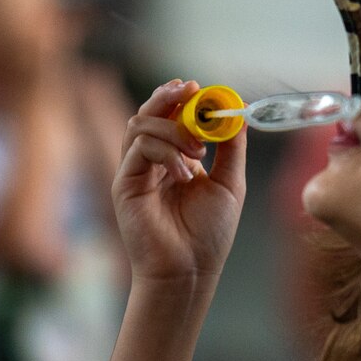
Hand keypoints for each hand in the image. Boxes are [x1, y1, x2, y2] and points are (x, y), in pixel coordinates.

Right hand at [114, 80, 247, 280]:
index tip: (200, 89)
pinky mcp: (125, 184)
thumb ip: (231, 146)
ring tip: (198, 151)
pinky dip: (166, 152)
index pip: (170, 115)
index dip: (182, 98)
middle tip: (190, 91)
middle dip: (168, 96)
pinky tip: (186, 173)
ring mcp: (135, 171)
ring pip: (140, 124)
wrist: (190, 270)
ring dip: (172, 127)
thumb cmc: (208, 233)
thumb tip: (236, 110)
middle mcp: (151, 161)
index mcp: (173, 158)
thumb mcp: (229, 182)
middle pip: (148, 112)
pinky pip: (139, 149)